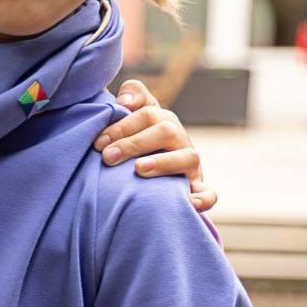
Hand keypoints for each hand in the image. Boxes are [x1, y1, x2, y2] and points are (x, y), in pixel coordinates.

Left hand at [94, 80, 217, 214]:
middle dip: (134, 143)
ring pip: (188, 157)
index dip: (123, 124)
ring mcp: (190, 165)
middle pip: (165, 130)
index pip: (147, 112)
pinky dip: (202, 198)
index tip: (98, 142)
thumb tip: (124, 101)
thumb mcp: (129, 124)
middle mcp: (178, 139)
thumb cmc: (134, 149)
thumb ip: (129, 102)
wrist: (152, 182)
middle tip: (108, 157)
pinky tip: (190, 204)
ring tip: (139, 169)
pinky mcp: (198, 189)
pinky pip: (208, 193)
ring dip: (164, 162)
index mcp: (161, 121)